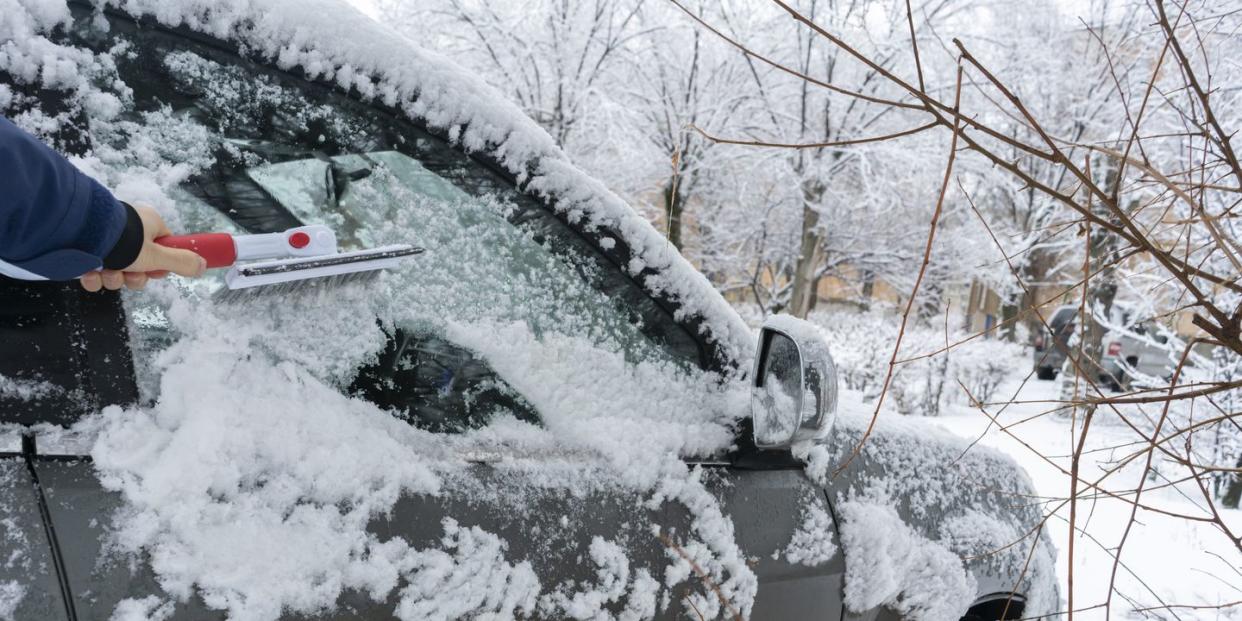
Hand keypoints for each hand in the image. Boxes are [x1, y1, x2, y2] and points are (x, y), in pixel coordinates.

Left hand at [79, 205, 206, 291]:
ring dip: (113, 278)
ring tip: (107, 272)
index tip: (154, 270)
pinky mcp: (85, 249)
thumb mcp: (157, 256)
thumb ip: (181, 262)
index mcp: (147, 225)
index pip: (162, 248)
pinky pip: (95, 270)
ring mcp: (105, 241)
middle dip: (133, 276)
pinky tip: (90, 274)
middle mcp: (127, 231)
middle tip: (129, 275)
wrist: (78, 235)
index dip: (159, 265)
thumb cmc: (122, 241)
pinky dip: (93, 277)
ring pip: (116, 270)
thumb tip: (204, 265)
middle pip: (139, 264)